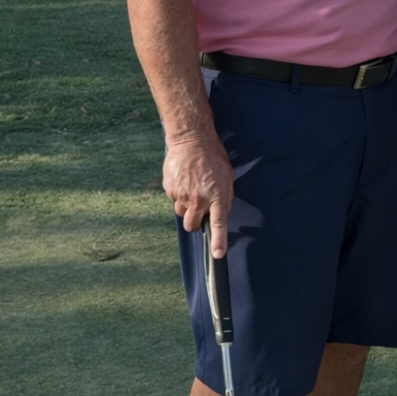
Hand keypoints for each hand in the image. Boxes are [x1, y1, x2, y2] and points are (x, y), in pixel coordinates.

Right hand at [163, 134, 233, 256]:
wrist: (192, 140)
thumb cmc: (213, 157)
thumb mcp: (227, 177)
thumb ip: (224, 197)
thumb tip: (221, 211)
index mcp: (216, 196)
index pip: (218, 223)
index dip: (218, 241)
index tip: (217, 255)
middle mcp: (199, 199)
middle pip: (192, 225)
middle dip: (194, 222)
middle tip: (199, 208)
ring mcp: (182, 195)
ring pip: (181, 213)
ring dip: (186, 206)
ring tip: (192, 187)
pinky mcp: (170, 189)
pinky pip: (174, 200)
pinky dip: (178, 194)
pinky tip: (184, 180)